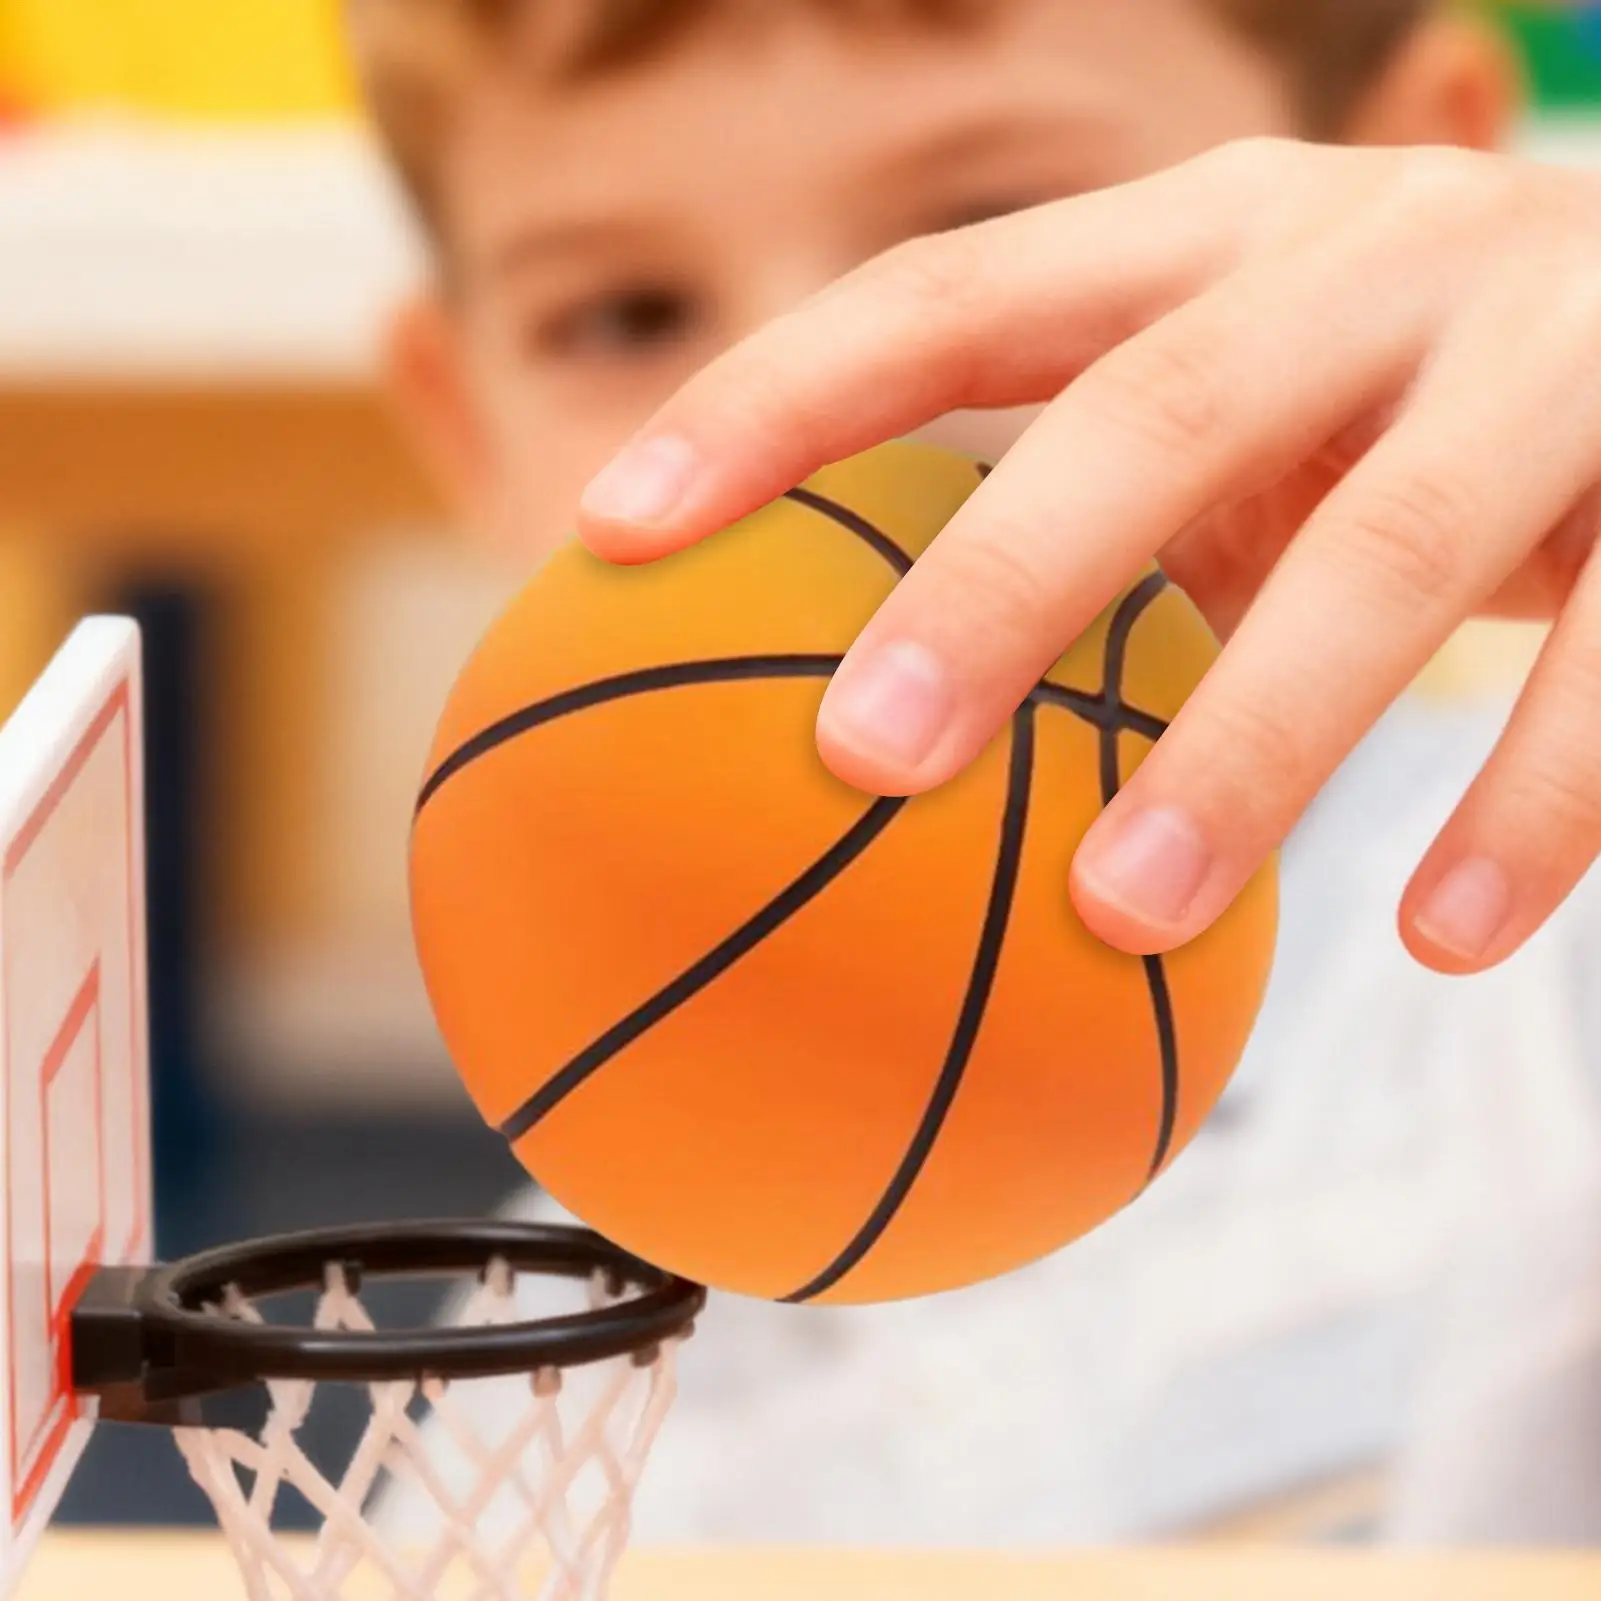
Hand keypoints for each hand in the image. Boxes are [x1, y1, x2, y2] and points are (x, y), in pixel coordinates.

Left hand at [577, 138, 1600, 975]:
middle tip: (861, 766)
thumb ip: (1086, 519)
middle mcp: (1364, 257)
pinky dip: (1536, 804)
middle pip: (1144, 415)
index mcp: (1206, 235)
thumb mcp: (1238, 411)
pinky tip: (1446, 940)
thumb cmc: (1407, 383)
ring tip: (1123, 917)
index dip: (771, 402)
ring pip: (1385, 559)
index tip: (606, 534)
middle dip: (998, 588)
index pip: (946, 295)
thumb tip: (864, 737)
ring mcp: (1545, 351)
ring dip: (1253, 751)